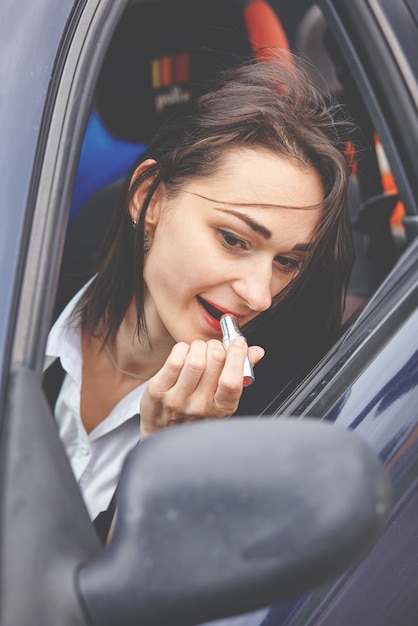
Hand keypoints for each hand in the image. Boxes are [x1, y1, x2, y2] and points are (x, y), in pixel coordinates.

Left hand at [139, 338, 263, 437]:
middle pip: (215, 361)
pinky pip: (175, 358)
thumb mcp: (221, 400)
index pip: (232, 381)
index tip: (238, 342)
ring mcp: (177, 400)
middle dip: (217, 346)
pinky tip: (183, 354)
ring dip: (199, 346)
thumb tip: (256, 352)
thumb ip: (240, 374)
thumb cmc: (196, 414)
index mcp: (221, 409)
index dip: (237, 356)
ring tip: (198, 350)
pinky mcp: (158, 391)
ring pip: (195, 359)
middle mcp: (199, 407)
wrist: (163, 432)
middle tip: (214, 348)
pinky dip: (182, 348)